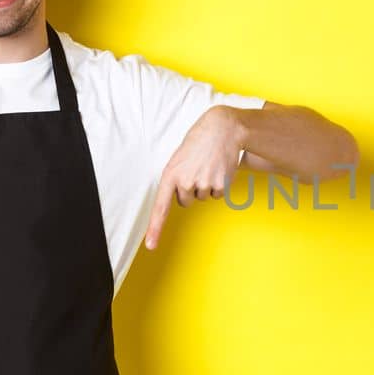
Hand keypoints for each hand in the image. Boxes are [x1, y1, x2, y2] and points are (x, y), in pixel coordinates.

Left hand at [145, 106, 243, 249]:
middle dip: (191, 190)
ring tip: (208, 165)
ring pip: (203, 197)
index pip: (160, 207)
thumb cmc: (199, 142)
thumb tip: (180, 198)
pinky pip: (217, 194)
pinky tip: (219, 169)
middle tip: (197, 169)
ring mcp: (203, 184)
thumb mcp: (179, 159)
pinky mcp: (219, 184)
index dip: (155, 228)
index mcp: (170, 175)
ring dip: (206, 185)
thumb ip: (176, 178)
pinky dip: (219, 184)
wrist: (222, 128)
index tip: (151, 245)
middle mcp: (185, 182)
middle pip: (186, 202)